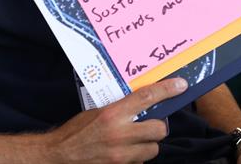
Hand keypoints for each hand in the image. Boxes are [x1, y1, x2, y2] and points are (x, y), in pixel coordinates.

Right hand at [44, 77, 187, 163]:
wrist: (60, 156)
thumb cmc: (76, 132)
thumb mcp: (97, 112)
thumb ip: (119, 109)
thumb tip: (141, 103)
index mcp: (113, 114)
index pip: (147, 98)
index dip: (167, 90)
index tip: (180, 85)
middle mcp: (120, 134)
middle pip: (158, 129)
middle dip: (158, 127)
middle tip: (150, 124)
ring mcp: (121, 155)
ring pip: (153, 149)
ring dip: (147, 145)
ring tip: (134, 141)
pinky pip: (140, 163)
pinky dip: (136, 158)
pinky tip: (125, 153)